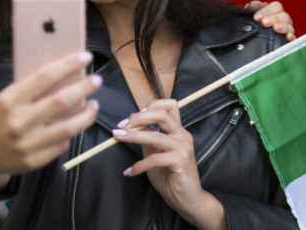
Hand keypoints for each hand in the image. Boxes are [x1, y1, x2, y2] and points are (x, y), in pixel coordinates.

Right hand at [0, 51, 100, 190]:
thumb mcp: (3, 99)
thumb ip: (28, 91)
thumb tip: (62, 75)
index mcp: (9, 100)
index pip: (45, 77)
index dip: (68, 65)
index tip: (85, 56)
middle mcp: (19, 121)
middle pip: (61, 101)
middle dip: (84, 88)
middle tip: (96, 80)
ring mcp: (27, 144)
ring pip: (69, 127)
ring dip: (87, 114)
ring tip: (94, 104)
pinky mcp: (34, 161)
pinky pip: (61, 145)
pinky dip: (71, 133)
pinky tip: (74, 125)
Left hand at [113, 100, 225, 228]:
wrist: (188, 200)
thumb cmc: (171, 177)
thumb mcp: (154, 154)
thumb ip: (147, 139)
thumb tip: (133, 124)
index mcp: (178, 131)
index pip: (169, 105)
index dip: (150, 106)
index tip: (132, 117)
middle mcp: (183, 135)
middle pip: (162, 114)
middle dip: (139, 117)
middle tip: (122, 125)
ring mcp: (183, 147)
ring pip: (156, 135)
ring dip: (134, 136)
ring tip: (118, 138)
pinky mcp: (181, 161)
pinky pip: (155, 159)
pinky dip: (139, 165)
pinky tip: (130, 171)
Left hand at [246, 0, 295, 40]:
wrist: (251, 35)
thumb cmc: (254, 21)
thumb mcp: (250, 12)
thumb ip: (254, 6)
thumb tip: (262, 4)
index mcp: (276, 11)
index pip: (276, 6)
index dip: (267, 10)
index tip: (256, 17)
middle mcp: (283, 19)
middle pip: (284, 16)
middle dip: (274, 19)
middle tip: (264, 23)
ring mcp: (287, 29)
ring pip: (289, 26)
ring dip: (283, 27)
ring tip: (275, 28)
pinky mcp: (288, 40)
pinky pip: (293, 38)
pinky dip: (291, 37)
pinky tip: (287, 36)